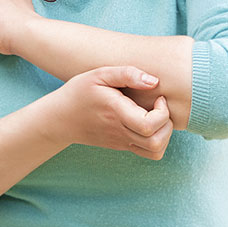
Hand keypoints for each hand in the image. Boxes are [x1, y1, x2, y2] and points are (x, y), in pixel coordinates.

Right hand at [46, 66, 173, 160]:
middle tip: (160, 106)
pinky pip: (148, 152)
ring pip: (155, 151)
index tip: (158, 96)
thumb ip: (127, 74)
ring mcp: (121, 142)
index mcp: (116, 113)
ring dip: (165, 134)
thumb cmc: (79, 92)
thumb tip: (154, 81)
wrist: (59, 119)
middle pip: (156, 142)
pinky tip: (149, 123)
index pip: (149, 125)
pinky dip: (157, 141)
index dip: (162, 112)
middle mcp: (120, 132)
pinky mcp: (122, 146)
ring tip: (157, 116)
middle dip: (168, 123)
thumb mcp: (99, 74)